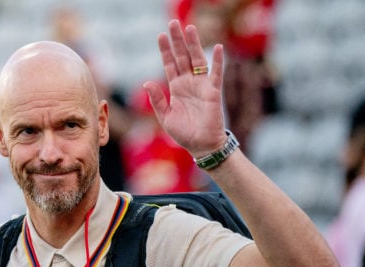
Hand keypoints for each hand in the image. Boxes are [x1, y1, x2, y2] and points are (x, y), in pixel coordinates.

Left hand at [143, 20, 226, 157]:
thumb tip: (146, 83)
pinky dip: (218, 61)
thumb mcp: (165, 117)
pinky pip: (216, 73)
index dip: (165, 50)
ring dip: (193, 44)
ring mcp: (201, 85)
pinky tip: (217, 47)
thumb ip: (157, 100)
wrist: (201, 145)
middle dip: (177, 41)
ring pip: (197, 60)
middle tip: (173, 23)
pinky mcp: (213, 92)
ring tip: (189, 28)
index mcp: (176, 88)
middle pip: (182, 57)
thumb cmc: (184, 133)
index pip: (170, 64)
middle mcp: (188, 83)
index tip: (160, 35)